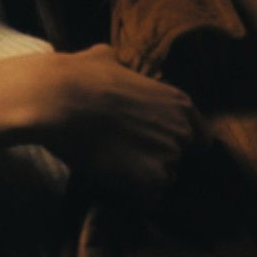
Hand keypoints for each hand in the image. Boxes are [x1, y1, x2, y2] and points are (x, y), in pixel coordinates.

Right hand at [15, 45, 199, 206]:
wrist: (57, 99)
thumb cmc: (77, 78)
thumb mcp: (105, 58)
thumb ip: (117, 65)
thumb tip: (106, 59)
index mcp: (178, 102)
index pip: (199, 137)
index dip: (178, 144)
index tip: (157, 149)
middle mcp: (181, 129)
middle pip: (179, 158)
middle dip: (157, 159)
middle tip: (125, 155)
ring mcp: (169, 154)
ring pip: (164, 178)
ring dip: (143, 178)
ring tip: (114, 167)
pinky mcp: (152, 178)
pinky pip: (150, 198)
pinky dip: (135, 196)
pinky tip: (113, 181)